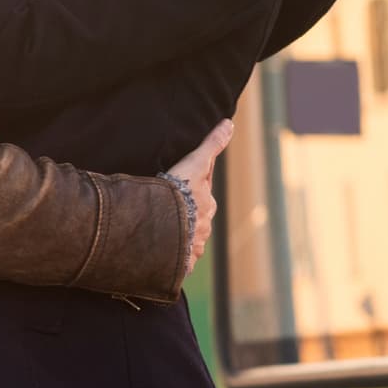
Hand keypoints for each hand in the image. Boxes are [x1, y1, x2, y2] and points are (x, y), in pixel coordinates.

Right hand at [169, 119, 232, 273]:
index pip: (200, 196)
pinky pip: (176, 261)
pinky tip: (158, 255)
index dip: (190, 191)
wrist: (164, 223)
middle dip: (185, 216)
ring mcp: (192, 247)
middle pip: (194, 219)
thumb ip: (212, 144)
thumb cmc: (180, 191)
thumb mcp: (196, 163)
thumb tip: (230, 123)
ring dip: (176, 237)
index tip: (179, 190)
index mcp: (206, 206)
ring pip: (185, 240)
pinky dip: (170, 257)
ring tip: (159, 233)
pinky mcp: (181, 264)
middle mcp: (203, 228)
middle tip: (166, 211)